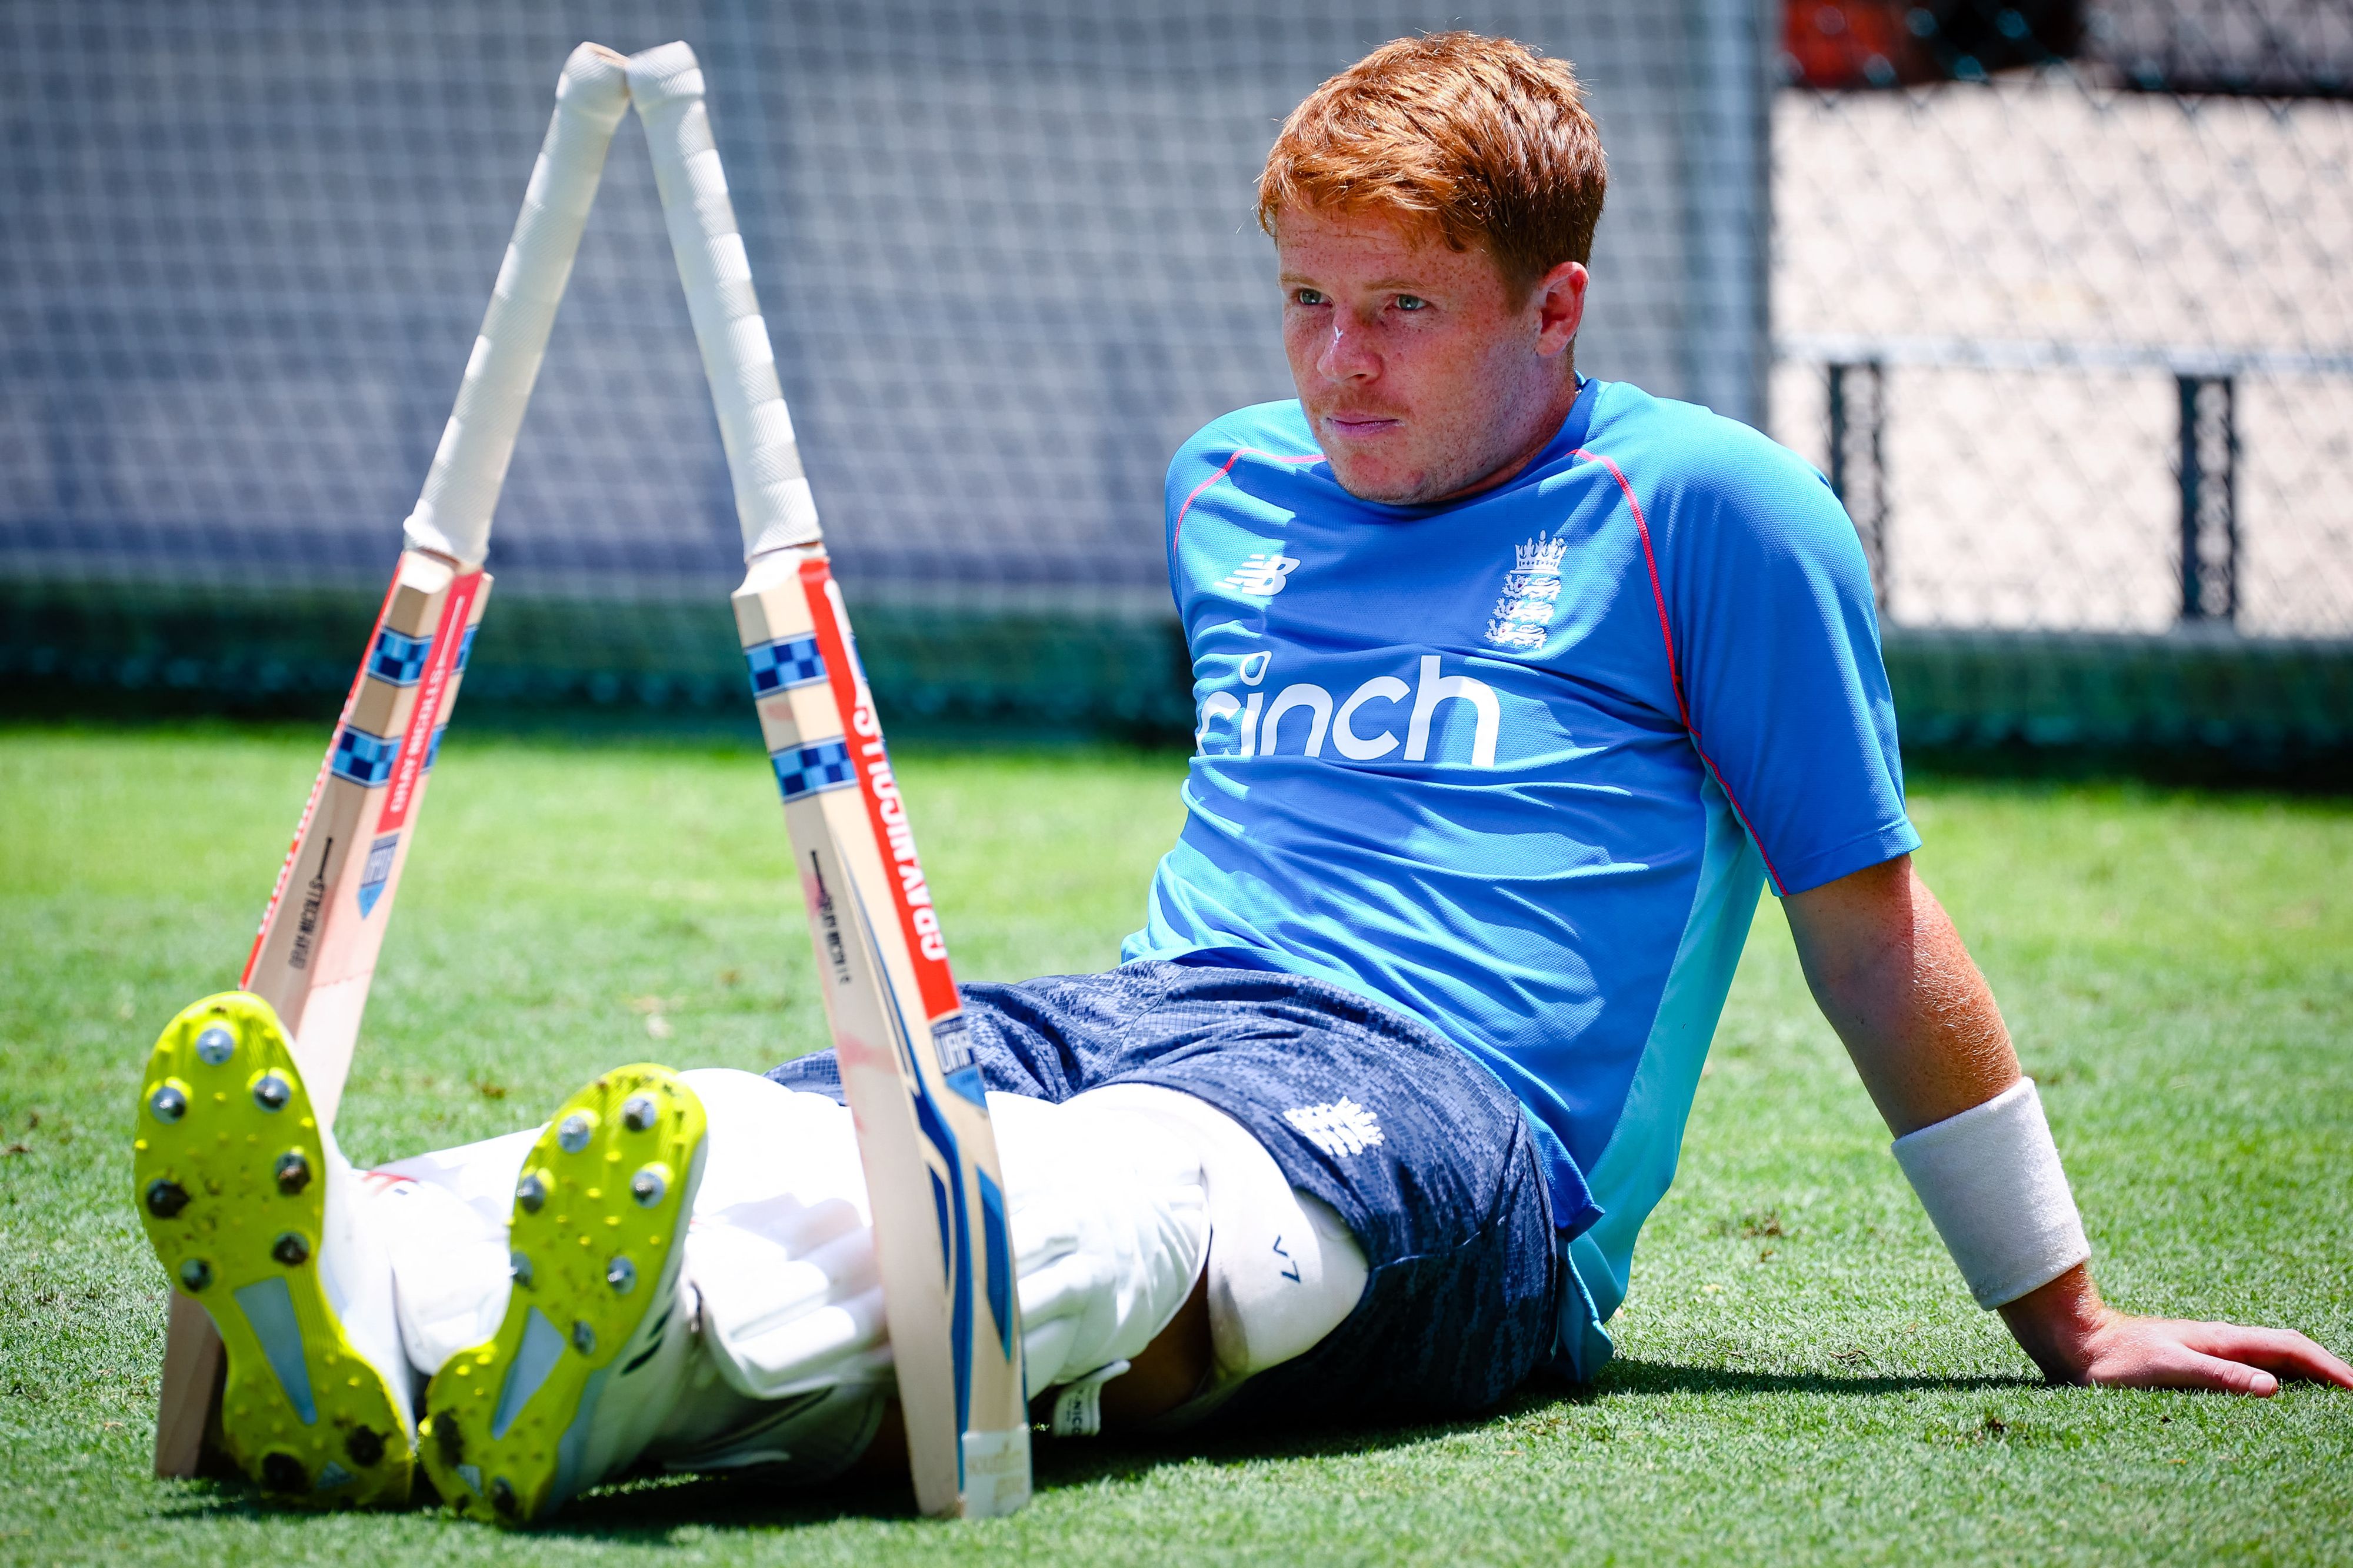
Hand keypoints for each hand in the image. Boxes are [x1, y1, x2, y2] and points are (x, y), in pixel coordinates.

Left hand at [1999, 1264, 2352, 1395]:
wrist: (2075, 1341)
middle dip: (2324, 1367)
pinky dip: (2272, 1376)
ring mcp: (2206, 1347)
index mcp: (2221, 1338)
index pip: (2289, 1346)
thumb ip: (2219, 1375)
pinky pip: (2245, 1366)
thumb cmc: (2114, 1358)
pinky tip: (2274, 1392)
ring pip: (2268, 1356)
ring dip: (2301, 1371)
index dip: (2328, 1366)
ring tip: (2329, 1394)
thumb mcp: (2168, 1368)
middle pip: (2286, 1349)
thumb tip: (2273, 1386)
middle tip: (2352, 1391)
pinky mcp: (2191, 1358)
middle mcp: (2219, 1340)